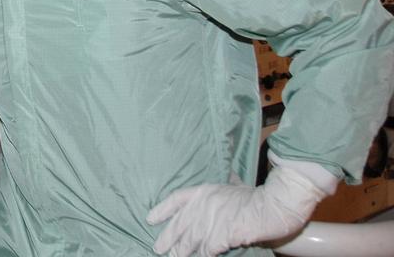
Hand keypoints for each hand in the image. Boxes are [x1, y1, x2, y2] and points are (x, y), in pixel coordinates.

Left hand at [148, 159, 335, 256]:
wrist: (273, 205)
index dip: (162, 210)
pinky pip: (208, 249)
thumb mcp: (234, 185)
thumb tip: (225, 175)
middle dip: (168, 238)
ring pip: (191, 239)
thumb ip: (225, 185)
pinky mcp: (222, 235)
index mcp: (204, 191)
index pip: (175, 199)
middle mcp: (203, 205)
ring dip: (183, 251)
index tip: (150, 219)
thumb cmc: (257, 196)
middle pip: (179, 224)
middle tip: (158, 248)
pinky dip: (203, 255)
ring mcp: (212, 220)